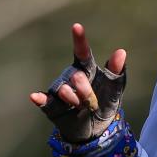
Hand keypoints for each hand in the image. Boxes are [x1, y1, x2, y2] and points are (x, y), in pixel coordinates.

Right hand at [29, 23, 127, 143]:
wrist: (96, 129)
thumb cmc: (105, 103)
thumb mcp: (115, 89)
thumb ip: (117, 71)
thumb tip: (121, 51)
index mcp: (87, 69)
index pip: (82, 52)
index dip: (79, 40)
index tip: (77, 26)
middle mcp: (70, 76)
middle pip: (75, 75)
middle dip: (85, 88)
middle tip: (91, 99)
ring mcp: (60, 90)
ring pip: (63, 89)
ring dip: (73, 98)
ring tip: (80, 106)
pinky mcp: (51, 105)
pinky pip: (44, 100)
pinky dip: (40, 98)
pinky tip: (35, 96)